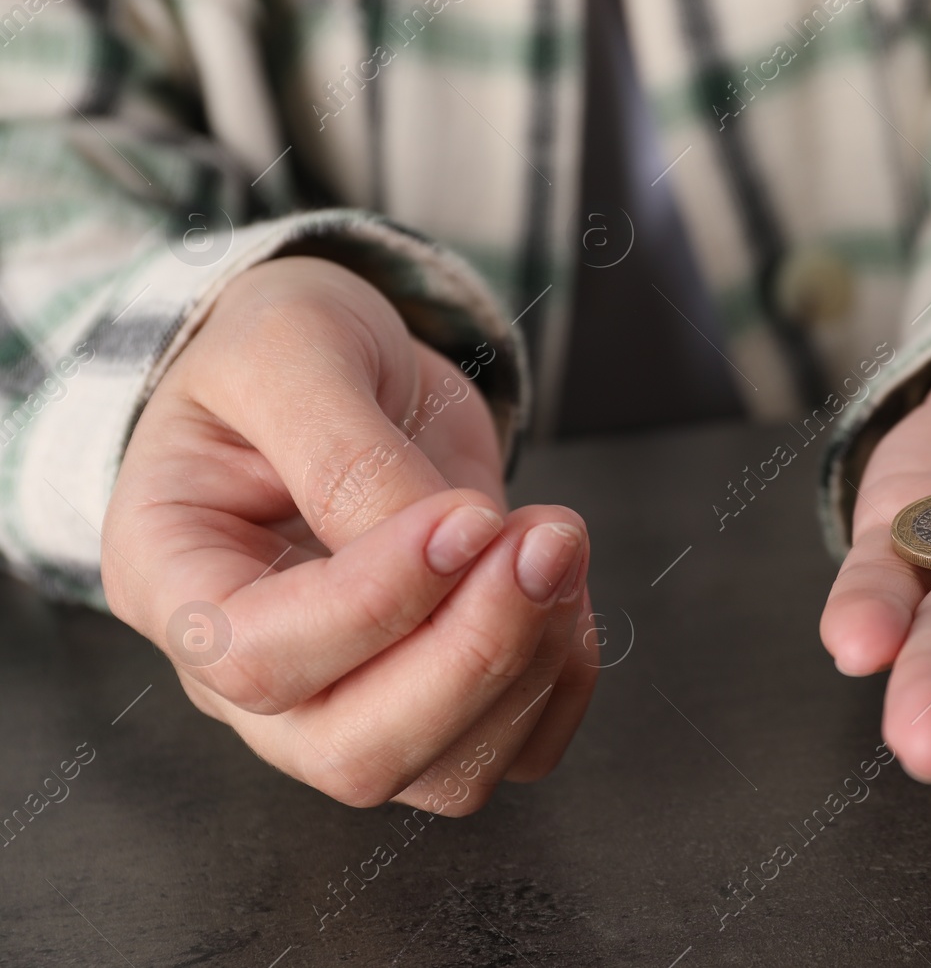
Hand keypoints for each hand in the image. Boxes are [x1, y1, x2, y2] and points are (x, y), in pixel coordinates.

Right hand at [103, 257, 597, 813]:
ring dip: (534, 665)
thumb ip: (343, 446)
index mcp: (175, 582)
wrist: (341, 366)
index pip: (259, 655)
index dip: (378, 602)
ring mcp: (343, 702)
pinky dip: (564, 681)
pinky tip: (564, 587)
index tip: (469, 515)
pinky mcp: (435, 701)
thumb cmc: (284, 351)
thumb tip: (442, 542)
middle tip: (547, 540)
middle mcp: (248, 675)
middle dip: (476, 655)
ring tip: (557, 541)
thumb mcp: (290, 348)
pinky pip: (514, 751)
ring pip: (446, 774)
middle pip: (354, 753)